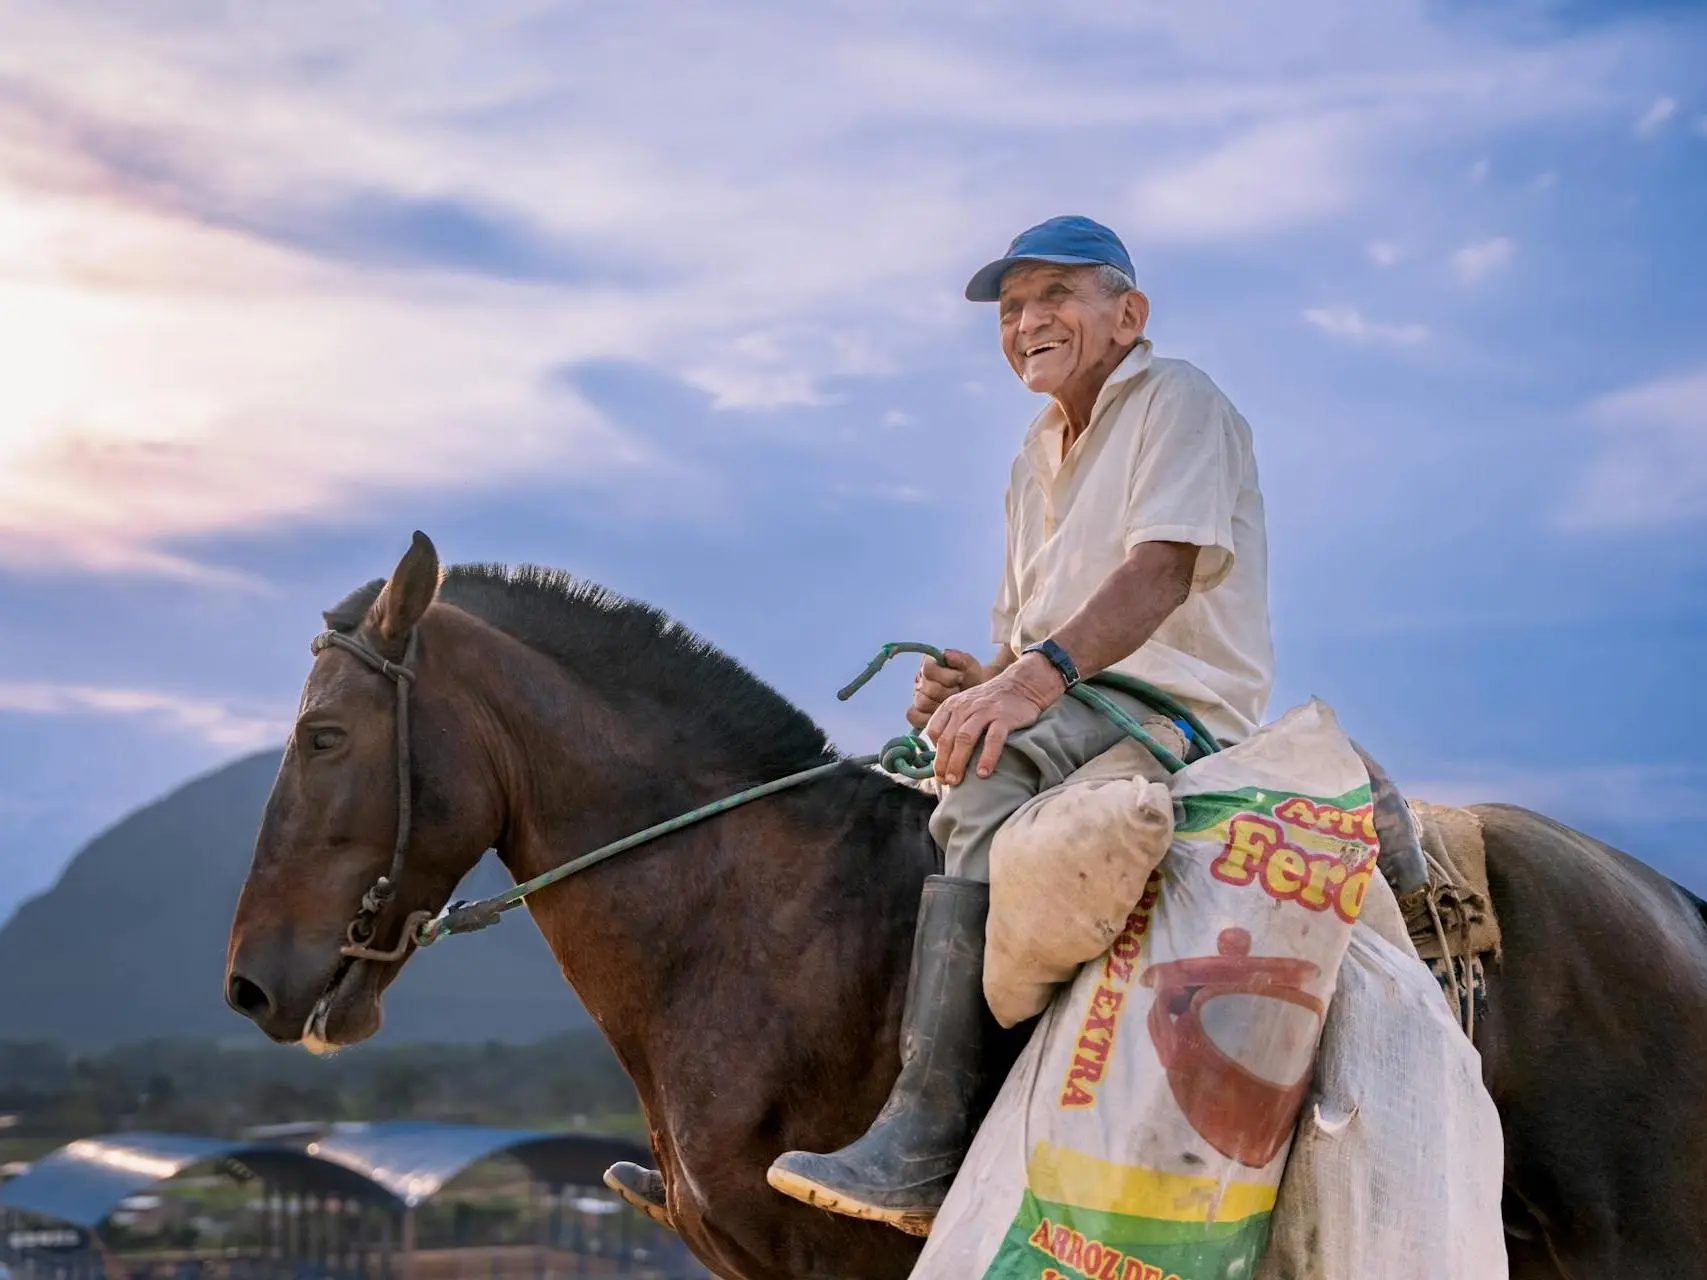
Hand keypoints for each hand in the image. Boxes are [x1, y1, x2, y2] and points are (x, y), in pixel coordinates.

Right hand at [905, 650, 986, 729]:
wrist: (976, 698)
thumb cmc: (972, 680)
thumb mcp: (971, 667)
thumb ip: (960, 659)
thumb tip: (946, 654)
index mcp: (929, 664)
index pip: (928, 669)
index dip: (946, 676)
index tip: (961, 677)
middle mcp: (919, 680)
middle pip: (925, 689)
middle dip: (947, 692)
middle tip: (959, 692)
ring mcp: (917, 697)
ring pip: (921, 703)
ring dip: (940, 705)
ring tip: (953, 703)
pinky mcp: (917, 714)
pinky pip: (914, 716)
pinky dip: (927, 717)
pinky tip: (943, 715)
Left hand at [924, 653, 1064, 785]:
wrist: (1022, 684)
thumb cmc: (991, 701)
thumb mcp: (966, 705)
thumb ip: (952, 723)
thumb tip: (940, 754)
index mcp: (952, 705)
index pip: (934, 730)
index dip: (933, 753)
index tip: (936, 771)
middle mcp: (965, 708)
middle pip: (948, 738)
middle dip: (942, 762)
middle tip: (943, 781)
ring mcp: (984, 712)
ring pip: (965, 738)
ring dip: (958, 762)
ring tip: (956, 781)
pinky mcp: (1004, 718)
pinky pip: (993, 739)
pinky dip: (987, 757)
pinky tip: (983, 773)